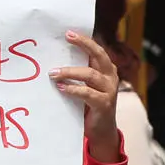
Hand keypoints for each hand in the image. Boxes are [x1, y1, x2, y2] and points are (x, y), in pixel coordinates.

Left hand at [53, 31, 120, 162]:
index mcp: (106, 69)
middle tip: (68, 37)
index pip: (97, 50)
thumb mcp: (85, 85)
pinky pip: (87, 93)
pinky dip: (73, 89)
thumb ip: (77, 73)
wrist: (101, 131)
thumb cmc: (89, 104)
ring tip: (53, 72)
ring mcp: (109, 90)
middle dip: (84, 44)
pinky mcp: (104, 104)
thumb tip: (54, 60)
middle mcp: (110, 76)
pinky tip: (61, 88)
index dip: (84, 40)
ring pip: (90, 74)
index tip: (69, 33)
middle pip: (99, 55)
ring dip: (70, 72)